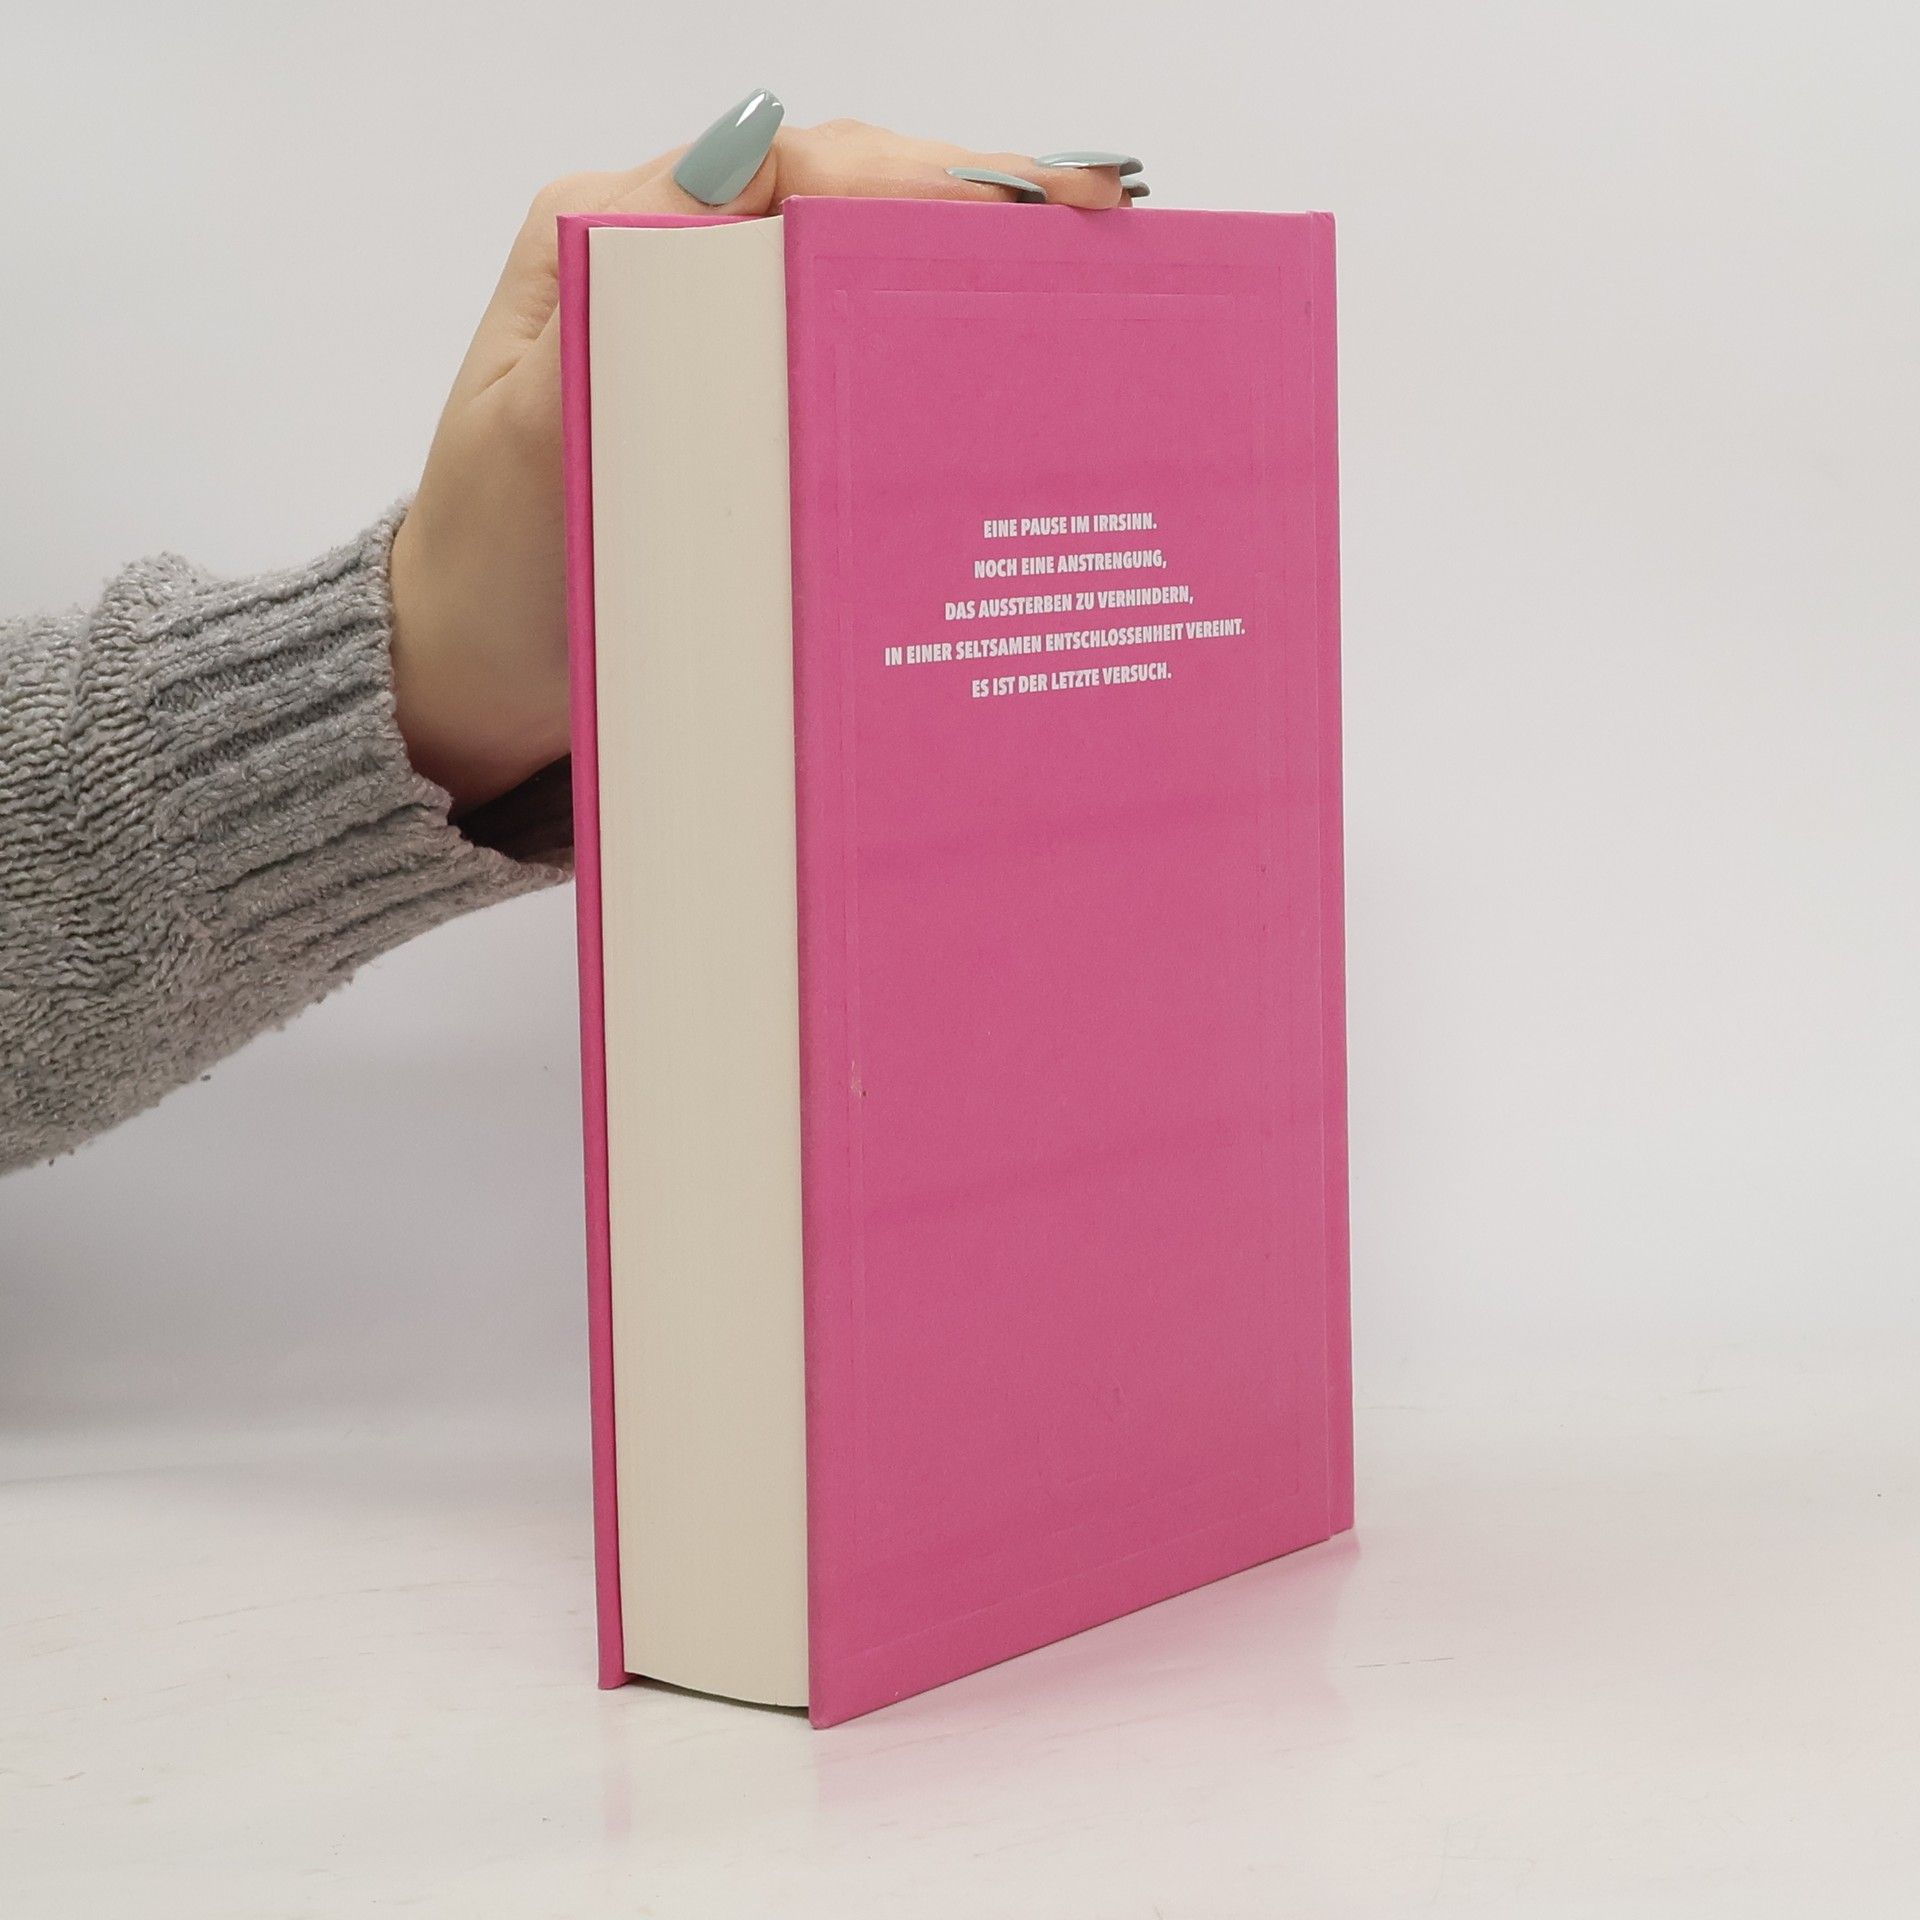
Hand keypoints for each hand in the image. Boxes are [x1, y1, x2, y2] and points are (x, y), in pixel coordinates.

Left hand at [388, 106, 1138, 813]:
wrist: (466, 675)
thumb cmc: (488, 571)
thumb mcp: (532, 437)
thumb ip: (626, 314)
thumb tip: (757, 197)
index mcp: (613, 235)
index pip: (798, 169)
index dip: (924, 177)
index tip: (1033, 208)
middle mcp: (672, 266)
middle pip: (848, 204)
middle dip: (974, 211)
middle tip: (1099, 236)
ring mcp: (713, 340)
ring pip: (859, 275)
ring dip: (963, 278)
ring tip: (1077, 292)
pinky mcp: (742, 413)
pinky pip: (846, 358)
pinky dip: (924, 359)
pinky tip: (999, 378)